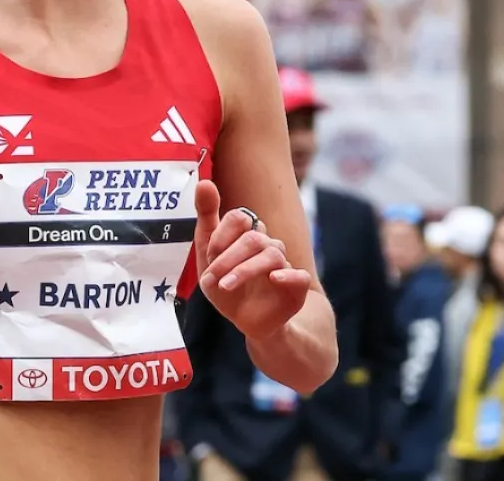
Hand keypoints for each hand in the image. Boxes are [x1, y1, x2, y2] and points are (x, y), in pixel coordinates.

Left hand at [193, 180, 311, 339]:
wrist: (247, 322)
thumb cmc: (227, 285)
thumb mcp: (208, 255)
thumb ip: (207, 217)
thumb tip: (204, 181)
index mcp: (248, 234)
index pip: (239, 218)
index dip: (221, 236)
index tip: (208, 257)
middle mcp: (269, 245)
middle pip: (253, 238)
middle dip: (228, 258)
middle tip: (212, 278)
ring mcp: (285, 265)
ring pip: (271, 255)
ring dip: (244, 270)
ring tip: (225, 287)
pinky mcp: (297, 287)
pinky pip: (299, 275)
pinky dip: (286, 276)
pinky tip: (272, 280)